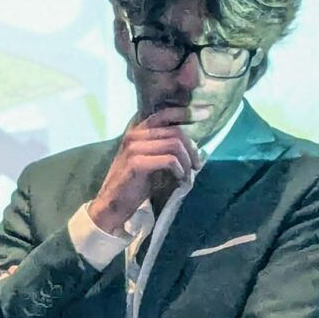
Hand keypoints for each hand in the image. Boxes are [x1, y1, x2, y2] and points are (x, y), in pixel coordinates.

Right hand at [88, 106, 202, 233]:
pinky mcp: (136, 164)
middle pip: (175, 132)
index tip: (206, 113)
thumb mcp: (148, 159)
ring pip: (174, 144)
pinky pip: (169, 160)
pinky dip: (180, 169)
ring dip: (187, 160)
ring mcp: (133, 149)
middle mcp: (134, 136)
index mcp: (136, 132)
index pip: (164, 114)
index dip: (186, 112)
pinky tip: (180, 178)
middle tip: (198, 164)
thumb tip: (191, 142)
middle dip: (192, 148)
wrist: (112, 205)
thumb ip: (162, 146)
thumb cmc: (133, 184)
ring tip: (189, 173)